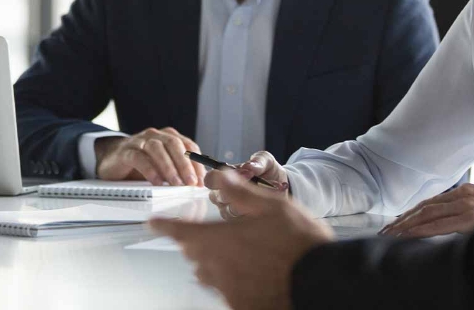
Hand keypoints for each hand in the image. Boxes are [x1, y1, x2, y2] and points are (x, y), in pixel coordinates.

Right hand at [95, 127, 205, 186]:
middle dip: (185, 164)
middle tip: (191, 182)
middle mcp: (156, 135)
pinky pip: (139, 158)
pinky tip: (156, 182)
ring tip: (176, 184)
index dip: (197, 162)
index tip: (202, 179)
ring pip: (158, 149)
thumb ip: (178, 170)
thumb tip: (198, 184)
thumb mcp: (163, 165)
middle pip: (175, 144)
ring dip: (169, 167)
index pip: (189, 146)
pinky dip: (150, 170)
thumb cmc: (141, 163)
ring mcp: (140, 142)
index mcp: (169, 137)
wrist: (111, 159)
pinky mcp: (126, 152)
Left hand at [151, 170, 332, 309]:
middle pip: (194, 254)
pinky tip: (248, 275)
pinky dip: (230, 281)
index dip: (164, 225)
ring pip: (208, 274)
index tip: (154, 222)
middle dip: (196, 242)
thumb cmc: (299, 243)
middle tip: (208, 234)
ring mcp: (228, 291)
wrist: (320, 280)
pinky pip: (225, 292)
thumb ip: (241, 193)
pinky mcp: (240, 305)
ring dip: (212, 262)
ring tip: (232, 254)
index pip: (181, 232)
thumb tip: (221, 176)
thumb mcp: (273, 206)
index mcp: (220, 240)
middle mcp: (217, 268)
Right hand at [208, 150, 288, 219]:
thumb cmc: (269, 172)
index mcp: (226, 177)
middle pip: (217, 197)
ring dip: (245, 206)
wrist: (282, 189)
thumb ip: (259, 161)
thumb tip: (249, 166)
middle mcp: (224, 195)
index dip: (217, 178)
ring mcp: (229, 210)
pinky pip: (238, 223)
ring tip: (262, 200)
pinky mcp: (238, 224)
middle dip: (234, 193)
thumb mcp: (267, 162)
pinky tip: (263, 210)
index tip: (240, 176)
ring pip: (227, 211)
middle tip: (253, 190)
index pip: (210, 179)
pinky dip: (251, 216)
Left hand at [378, 183, 473, 237]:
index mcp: (467, 191)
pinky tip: (409, 237)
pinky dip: (421, 231)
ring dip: (406, 226)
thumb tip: (445, 219)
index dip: (410, 214)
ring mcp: (469, 206)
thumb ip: (467, 211)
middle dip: (402, 221)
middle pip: (425, 207)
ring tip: (390, 237)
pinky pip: (441, 226)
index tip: (394, 225)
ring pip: (428, 215)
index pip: (431, 203)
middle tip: (384, 233)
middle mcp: (465, 195)